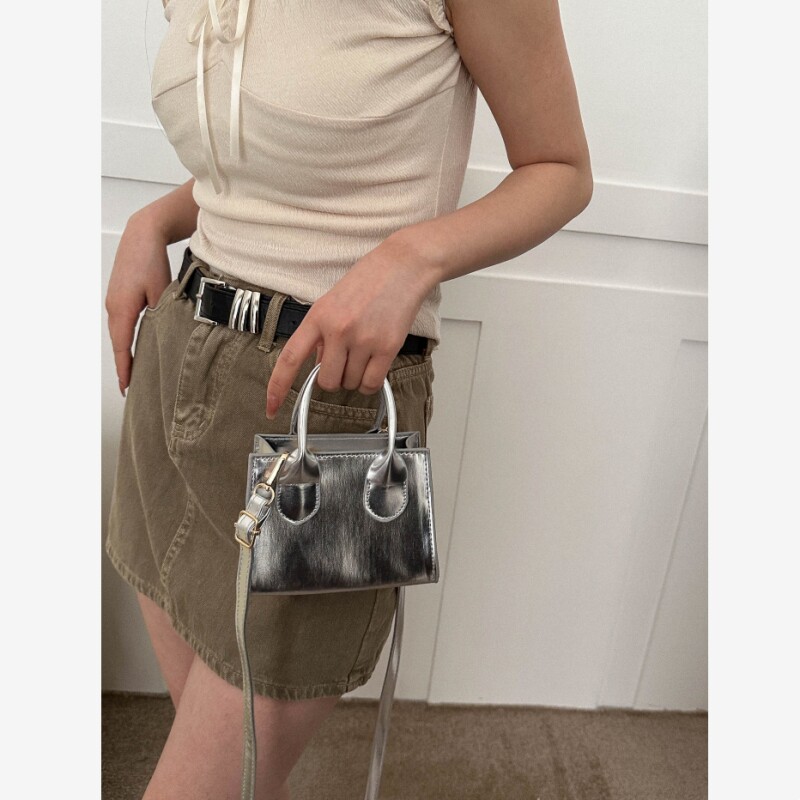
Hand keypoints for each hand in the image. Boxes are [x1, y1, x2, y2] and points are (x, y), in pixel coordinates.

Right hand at [105, 211, 172, 395]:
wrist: (142, 234)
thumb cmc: (151, 259)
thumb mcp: (161, 292)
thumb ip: (161, 317)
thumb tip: (165, 338)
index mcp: (122, 309)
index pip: (123, 348)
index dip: (125, 369)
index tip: (127, 387)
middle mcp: (113, 307)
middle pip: (119, 343)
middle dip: (125, 365)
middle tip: (132, 387)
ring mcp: (114, 301)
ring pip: (120, 334)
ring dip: (126, 352)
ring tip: (134, 372)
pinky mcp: (119, 296)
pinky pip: (123, 323)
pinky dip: (128, 338)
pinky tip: (135, 346)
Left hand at [265, 236, 434, 418]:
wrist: (403, 266)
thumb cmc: (369, 279)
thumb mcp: (332, 301)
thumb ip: (321, 333)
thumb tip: (318, 363)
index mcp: (318, 317)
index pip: (290, 358)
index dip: (278, 387)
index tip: (272, 407)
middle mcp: (337, 330)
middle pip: (326, 381)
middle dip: (335, 377)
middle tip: (345, 359)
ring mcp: (362, 339)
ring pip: (350, 383)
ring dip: (356, 377)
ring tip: (365, 351)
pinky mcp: (387, 347)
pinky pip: (372, 383)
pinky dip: (371, 382)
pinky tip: (374, 365)